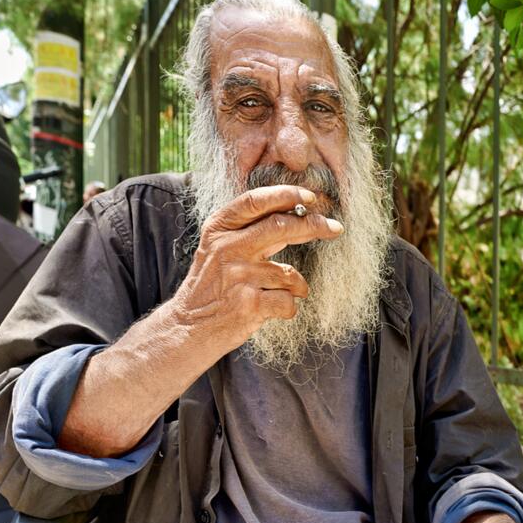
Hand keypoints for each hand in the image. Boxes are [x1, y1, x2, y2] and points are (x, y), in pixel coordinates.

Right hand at [174, 185, 343, 353]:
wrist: (188, 328)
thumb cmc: (211, 287)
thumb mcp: (219, 250)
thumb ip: (251, 232)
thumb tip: (296, 216)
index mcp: (218, 230)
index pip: (254, 201)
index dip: (285, 194)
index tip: (309, 196)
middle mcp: (227, 249)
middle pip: (280, 226)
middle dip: (313, 225)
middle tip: (334, 228)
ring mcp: (239, 277)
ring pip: (290, 273)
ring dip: (296, 286)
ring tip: (280, 294)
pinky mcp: (249, 304)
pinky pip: (288, 301)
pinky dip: (288, 308)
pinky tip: (271, 311)